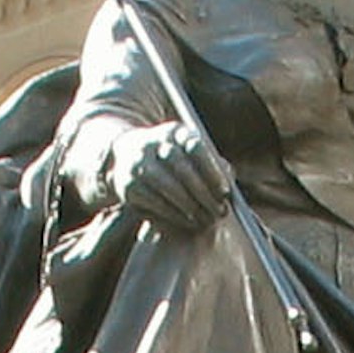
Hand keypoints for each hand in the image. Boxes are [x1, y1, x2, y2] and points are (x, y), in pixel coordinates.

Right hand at [110, 119, 231, 233]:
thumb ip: (211, 163)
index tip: (225, 191)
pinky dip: (175, 215)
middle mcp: (153, 144)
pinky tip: (189, 221)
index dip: (212, 171)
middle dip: (204, 194)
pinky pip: (156, 203)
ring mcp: (138, 164)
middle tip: (220, 212)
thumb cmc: (169, 159)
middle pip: (182, 169)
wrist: (124, 156)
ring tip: (206, 220)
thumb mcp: (188, 152)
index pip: (196, 147)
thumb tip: (229, 178)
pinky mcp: (128, 186)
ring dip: (190, 207)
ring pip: (168, 187)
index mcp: (173, 132)